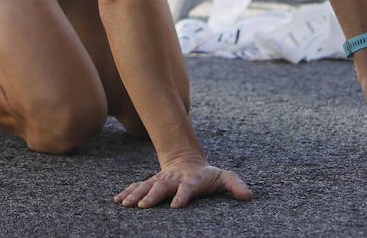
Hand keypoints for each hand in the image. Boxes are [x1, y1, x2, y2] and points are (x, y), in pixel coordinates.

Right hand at [114, 158, 253, 209]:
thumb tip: (249, 196)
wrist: (187, 160)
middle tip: (142, 206)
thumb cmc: (208, 175)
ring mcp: (161, 181)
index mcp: (192, 180)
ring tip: (125, 204)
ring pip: (147, 186)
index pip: (188, 188)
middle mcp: (174, 180)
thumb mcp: (224, 177)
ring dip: (135, 194)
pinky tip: (117, 200)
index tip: (177, 206)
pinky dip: (127, 192)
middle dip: (152, 196)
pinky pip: (137, 187)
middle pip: (162, 187)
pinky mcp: (151, 183)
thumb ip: (236, 185)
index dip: (183, 196)